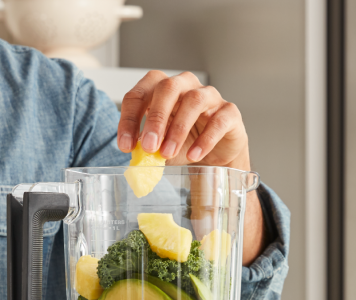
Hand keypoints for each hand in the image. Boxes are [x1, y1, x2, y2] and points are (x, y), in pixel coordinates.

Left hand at [116, 71, 268, 262]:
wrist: (214, 157)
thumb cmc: (184, 144)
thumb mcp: (159, 146)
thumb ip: (146, 148)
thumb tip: (133, 154)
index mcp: (161, 89)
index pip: (140, 94)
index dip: (130, 119)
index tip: (126, 145)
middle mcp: (185, 86)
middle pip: (168, 88)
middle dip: (155, 118)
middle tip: (148, 147)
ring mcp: (209, 96)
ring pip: (193, 100)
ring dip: (178, 128)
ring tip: (168, 153)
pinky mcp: (229, 112)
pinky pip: (219, 120)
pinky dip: (205, 139)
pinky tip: (194, 155)